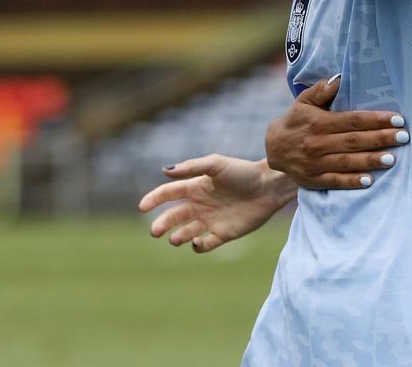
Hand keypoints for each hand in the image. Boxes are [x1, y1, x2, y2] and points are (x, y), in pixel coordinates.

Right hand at [138, 155, 294, 253]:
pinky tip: (196, 243)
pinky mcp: (224, 234)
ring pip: (186, 232)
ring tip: (175, 239)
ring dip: (177, 236)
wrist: (269, 187)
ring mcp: (211, 220)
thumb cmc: (243, 172)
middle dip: (162, 224)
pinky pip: (206, 244)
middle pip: (174, 216)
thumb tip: (164, 170)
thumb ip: (191, 167)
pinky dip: (198, 246)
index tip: (142, 207)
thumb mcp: (216, 164)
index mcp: (195, 187)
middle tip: (155, 231)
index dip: (154, 199)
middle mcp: (200, 204)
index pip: (168, 194)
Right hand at [265, 76, 407, 188]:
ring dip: (371, 160)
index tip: (397, 119)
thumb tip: (339, 78)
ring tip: (392, 158)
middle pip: (355, 141)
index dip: (376, 120)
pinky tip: (369, 180)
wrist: (274, 148)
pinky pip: (336, 181)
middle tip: (404, 137)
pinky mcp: (314, 180)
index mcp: (319, 123)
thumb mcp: (304, 102)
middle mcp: (318, 143)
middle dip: (381, 138)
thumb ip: (321, 90)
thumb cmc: (296, 121)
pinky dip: (352, 181)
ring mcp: (316, 163)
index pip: (352, 120)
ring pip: (348, 161)